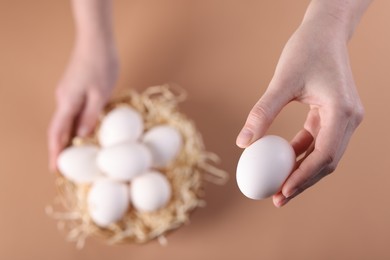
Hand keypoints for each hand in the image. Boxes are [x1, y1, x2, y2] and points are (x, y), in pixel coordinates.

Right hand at [48, 42, 118, 170]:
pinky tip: (85, 134)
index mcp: (68, 102)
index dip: (55, 153)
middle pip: (59, 130)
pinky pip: (73, 114)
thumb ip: (91, 116)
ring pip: (66, 122)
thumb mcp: (101, 94)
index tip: (55, 170)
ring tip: (77, 157)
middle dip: (60, 150)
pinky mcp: (74, 90)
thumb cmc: (101, 65)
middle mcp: (64, 100)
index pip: (57, 133)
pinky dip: (76, 127)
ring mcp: (68, 94)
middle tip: (67, 169)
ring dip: (69, 139)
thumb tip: (83, 136)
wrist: (97, 41)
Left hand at [236, 20, 363, 206]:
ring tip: (278, 186)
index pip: (325, 155)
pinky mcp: (334, 115)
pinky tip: (282, 160)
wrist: (323, 32)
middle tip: (277, 198)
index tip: (281, 192)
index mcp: (343, 111)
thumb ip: (262, 113)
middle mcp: (349, 118)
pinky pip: (318, 141)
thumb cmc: (305, 51)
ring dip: (301, 171)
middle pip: (327, 161)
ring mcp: (344, 118)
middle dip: (302, 181)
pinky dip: (301, 153)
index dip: (303, 177)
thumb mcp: (281, 82)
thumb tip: (242, 143)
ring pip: (324, 154)